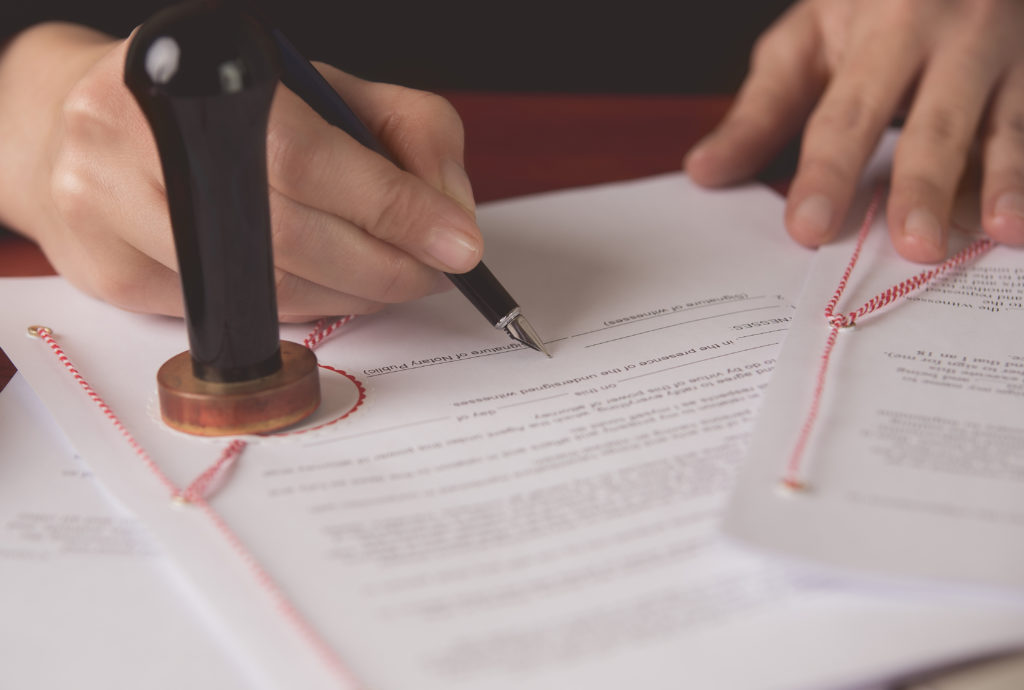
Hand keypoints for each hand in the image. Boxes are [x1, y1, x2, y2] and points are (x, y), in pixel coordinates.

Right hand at [0, 22, 479, 320]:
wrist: (89, 122)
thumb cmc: (222, 105)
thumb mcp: (324, 89)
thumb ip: (407, 132)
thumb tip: (451, 216)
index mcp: (196, 70)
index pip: (308, 157)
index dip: (392, 208)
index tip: (457, 246)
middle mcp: (132, 134)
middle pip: (288, 238)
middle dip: (383, 268)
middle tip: (432, 272)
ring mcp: (108, 208)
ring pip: (262, 289)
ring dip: (349, 295)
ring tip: (387, 276)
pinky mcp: (108, 272)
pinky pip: (231, 313)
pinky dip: (297, 308)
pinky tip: (321, 284)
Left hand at [684, 0, 1023, 261]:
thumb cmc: (868, 6)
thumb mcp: (807, 43)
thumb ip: (762, 112)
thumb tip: (704, 173)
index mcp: (884, 25)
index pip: (847, 114)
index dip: (828, 173)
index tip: (808, 228)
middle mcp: (953, 33)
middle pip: (935, 123)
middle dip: (923, 186)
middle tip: (914, 248)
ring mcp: (1007, 53)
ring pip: (1004, 125)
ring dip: (1000, 182)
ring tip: (994, 233)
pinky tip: (1019, 222)